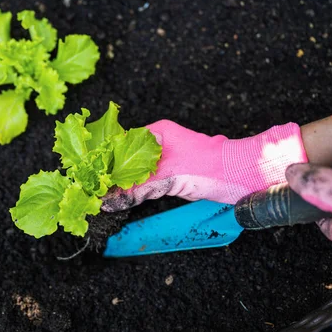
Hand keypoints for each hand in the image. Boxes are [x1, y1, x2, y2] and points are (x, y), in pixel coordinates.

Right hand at [102, 120, 307, 210]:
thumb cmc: (210, 167)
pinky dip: (134, 191)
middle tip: (93, 188)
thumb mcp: (169, 177)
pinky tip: (122, 199)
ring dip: (121, 184)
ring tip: (102, 196)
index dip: (104, 159)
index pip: (120, 143)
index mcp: (157, 132)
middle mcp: (159, 143)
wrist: (242, 176)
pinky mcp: (171, 175)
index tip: (90, 173)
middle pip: (125, 158)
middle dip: (110, 174)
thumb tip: (110, 199)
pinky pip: (146, 182)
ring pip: (134, 171)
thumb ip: (137, 188)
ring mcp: (165, 159)